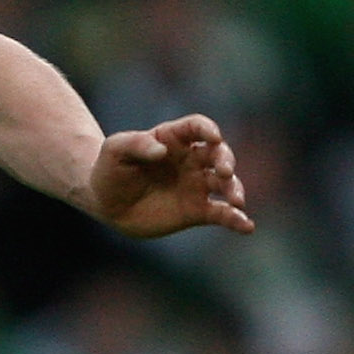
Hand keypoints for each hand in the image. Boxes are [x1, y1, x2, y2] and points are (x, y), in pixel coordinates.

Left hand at [88, 115, 255, 237]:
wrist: (106, 203)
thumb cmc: (110, 169)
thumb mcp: (115, 150)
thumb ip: (135, 144)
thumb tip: (161, 150)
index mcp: (174, 139)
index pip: (198, 127)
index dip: (208, 129)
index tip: (213, 137)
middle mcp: (192, 159)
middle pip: (219, 154)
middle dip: (226, 160)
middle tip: (224, 171)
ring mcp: (197, 184)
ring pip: (226, 183)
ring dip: (235, 189)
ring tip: (236, 201)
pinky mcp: (197, 210)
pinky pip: (221, 214)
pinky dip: (236, 220)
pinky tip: (247, 226)